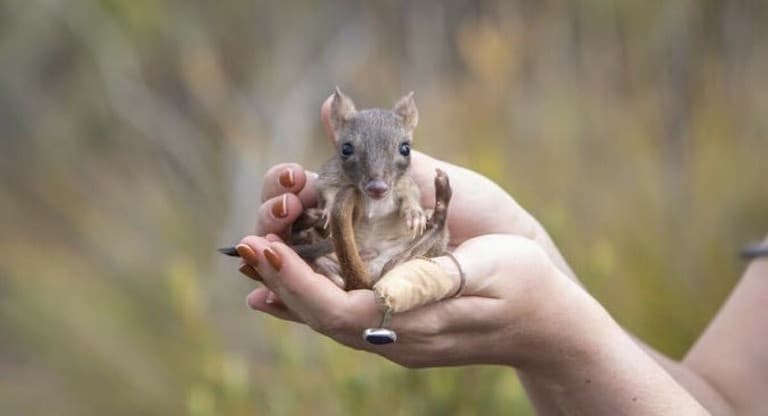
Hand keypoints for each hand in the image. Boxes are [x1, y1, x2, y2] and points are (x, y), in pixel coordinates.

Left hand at [235, 151, 597, 370]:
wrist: (546, 321)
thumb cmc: (523, 286)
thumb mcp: (487, 272)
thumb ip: (436, 281)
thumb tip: (381, 289)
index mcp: (413, 324)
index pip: (335, 310)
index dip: (294, 281)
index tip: (262, 247)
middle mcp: (394, 336)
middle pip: (319, 316)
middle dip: (279, 279)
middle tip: (245, 244)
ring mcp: (393, 335)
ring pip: (325, 316)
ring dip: (288, 285)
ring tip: (257, 253)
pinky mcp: (397, 323)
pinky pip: (341, 312)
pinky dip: (309, 295)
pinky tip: (285, 282)